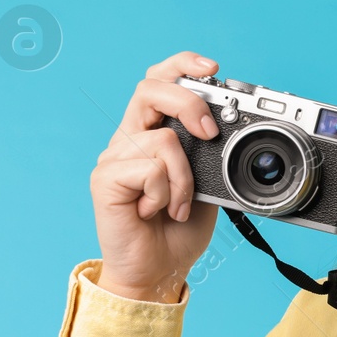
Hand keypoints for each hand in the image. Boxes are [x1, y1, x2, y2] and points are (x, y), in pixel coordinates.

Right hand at [89, 52, 222, 302]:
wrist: (159, 271)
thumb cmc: (179, 230)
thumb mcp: (210, 184)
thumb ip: (211, 154)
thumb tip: (230, 129)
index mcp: (153, 132)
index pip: (159, 81)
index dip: (181, 65)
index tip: (213, 68)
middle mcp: (130, 138)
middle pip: (150, 89)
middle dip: (188, 102)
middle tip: (210, 132)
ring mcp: (114, 158)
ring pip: (161, 138)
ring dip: (185, 177)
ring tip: (180, 204)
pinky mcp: (105, 179)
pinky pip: (150, 168)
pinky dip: (168, 193)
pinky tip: (159, 211)